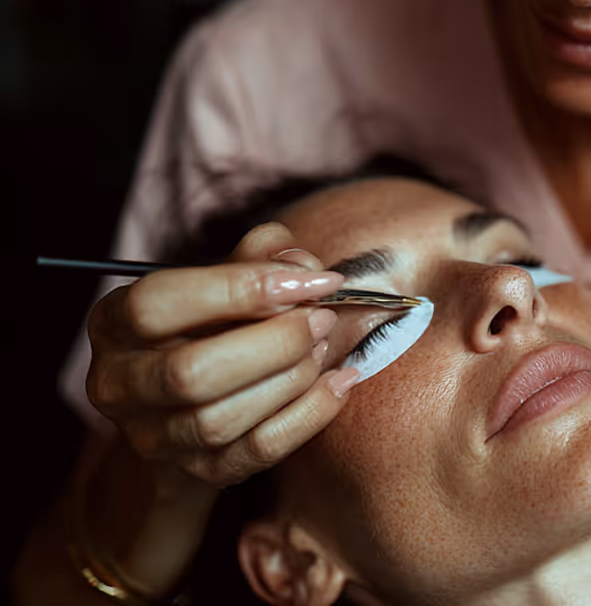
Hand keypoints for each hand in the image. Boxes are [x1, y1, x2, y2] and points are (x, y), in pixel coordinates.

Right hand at [86, 223, 360, 486]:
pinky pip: (255, 451)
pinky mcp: (195, 471)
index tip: (313, 280)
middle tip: (322, 318)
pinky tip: (339, 382)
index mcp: (115, 321)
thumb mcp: (225, 279)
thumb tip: (302, 264)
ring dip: (291, 379)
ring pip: (219, 420)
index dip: (242, 289)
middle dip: (275, 343)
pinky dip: (309, 415)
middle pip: (192, 372)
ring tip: (325, 347)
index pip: (159, 304)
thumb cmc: (215, 325)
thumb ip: (259, 257)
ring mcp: (151, 435)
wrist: (198, 401)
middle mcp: (118, 383)